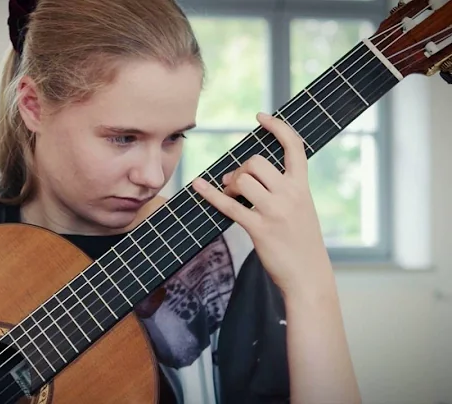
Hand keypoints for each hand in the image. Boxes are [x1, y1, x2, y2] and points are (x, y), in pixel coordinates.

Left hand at [191, 112, 332, 294]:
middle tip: (234, 184)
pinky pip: (229, 205)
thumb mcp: (301, 210)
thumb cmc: (301, 242)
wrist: (309, 276)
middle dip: (241, 169)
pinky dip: (211, 195)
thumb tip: (240, 176)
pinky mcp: (260, 229)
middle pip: (257, 162)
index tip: (260, 116)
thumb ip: (282, 190)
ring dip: (230, 184)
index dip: (278, 127)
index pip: (294, 146)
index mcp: (302, 187)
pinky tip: (198, 186)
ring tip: (230, 195)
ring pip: (243, 179)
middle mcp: (291, 195)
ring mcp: (275, 211)